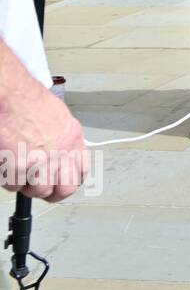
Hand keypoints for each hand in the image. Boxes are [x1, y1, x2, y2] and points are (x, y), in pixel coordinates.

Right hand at [0, 70, 88, 201]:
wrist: (11, 97)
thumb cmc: (29, 101)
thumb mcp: (58, 118)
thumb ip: (62, 138)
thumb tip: (60, 152)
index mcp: (74, 139)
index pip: (82, 171)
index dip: (71, 180)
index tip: (63, 182)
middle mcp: (62, 153)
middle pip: (65, 189)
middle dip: (52, 192)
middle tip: (40, 188)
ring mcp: (42, 163)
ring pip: (38, 191)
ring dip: (27, 185)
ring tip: (18, 171)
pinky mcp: (19, 168)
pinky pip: (14, 185)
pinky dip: (8, 179)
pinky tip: (6, 164)